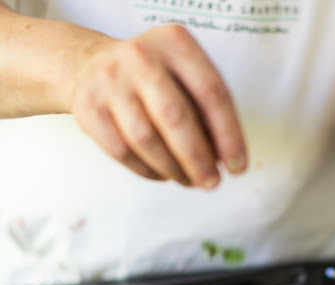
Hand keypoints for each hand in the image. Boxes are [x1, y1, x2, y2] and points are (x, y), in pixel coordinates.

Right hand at [68, 25, 246, 186]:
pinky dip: (148, 171)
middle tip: (212, 183)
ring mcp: (109, 81)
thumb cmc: (155, 78)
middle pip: (175, 117)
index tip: (238, 167)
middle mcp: (141, 57)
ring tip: (189, 181)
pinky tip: (163, 174)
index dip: (229, 136)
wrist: (91, 64)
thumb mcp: (185, 76)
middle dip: (198, 159)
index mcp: (175, 43)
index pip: (211, 93)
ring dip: (173, 169)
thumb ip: (208, 112)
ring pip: (146, 140)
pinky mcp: (88, 107)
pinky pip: (123, 152)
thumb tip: (225, 160)